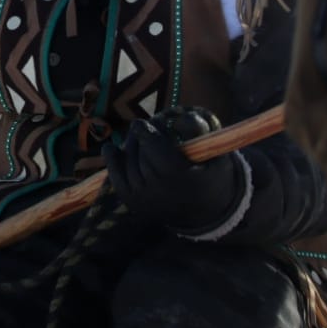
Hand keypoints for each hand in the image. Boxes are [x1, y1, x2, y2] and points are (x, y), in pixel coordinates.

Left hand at [104, 106, 246, 237]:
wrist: (203, 210)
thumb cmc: (209, 172)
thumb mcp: (214, 151)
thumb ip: (200, 132)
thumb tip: (182, 117)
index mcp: (185, 180)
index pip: (159, 155)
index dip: (147, 135)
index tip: (142, 122)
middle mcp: (161, 194)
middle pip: (142, 154)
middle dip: (142, 137)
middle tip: (150, 127)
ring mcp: (144, 199)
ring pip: (128, 161)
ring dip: (131, 145)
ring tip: (142, 138)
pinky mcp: (132, 201)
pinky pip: (115, 175)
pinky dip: (112, 159)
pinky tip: (113, 148)